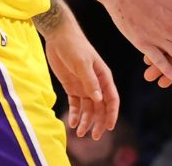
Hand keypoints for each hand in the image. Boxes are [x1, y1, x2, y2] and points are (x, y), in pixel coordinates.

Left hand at [44, 26, 118, 140]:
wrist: (59, 35)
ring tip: (80, 133)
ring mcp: (84, 85)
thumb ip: (90, 81)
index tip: (110, 127)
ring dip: (85, 120)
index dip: (112, 113)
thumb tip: (98, 99)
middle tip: (94, 137)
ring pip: (88, 108)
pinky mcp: (72, 86)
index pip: (112, 98)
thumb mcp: (82, 63)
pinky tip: (71, 123)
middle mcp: (96, 83)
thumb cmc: (74, 46)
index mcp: (104, 76)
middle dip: (99, 122)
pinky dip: (75, 114)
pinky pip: (76, 104)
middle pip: (101, 107)